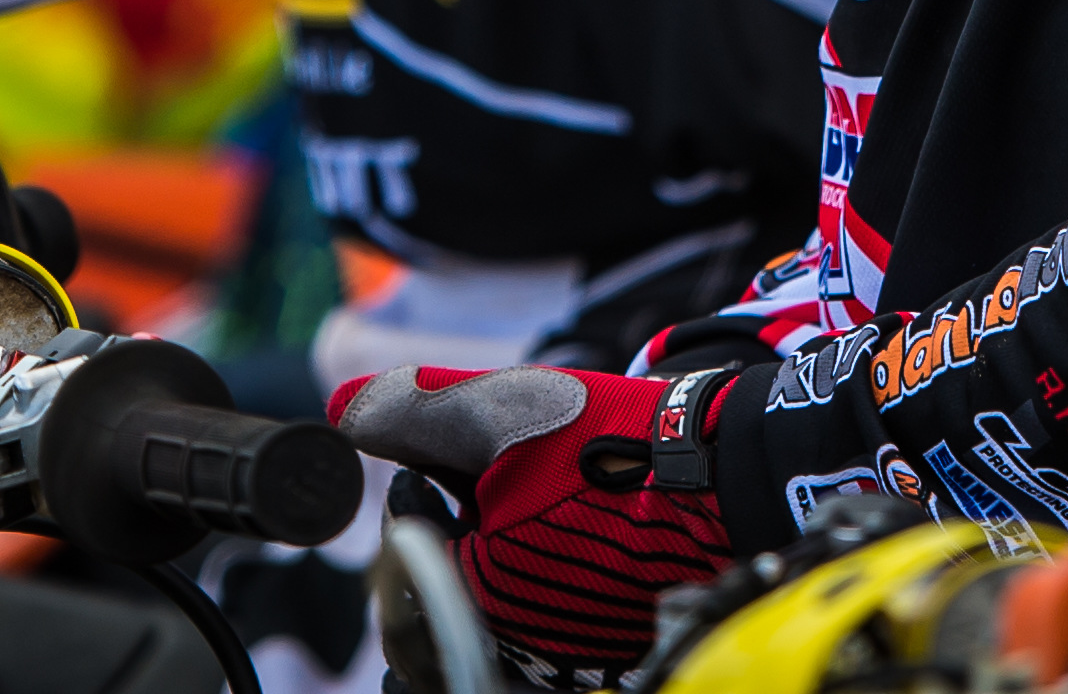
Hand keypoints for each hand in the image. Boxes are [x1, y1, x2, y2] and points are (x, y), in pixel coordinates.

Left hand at [338, 364, 733, 689]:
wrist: (729, 479)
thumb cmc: (613, 446)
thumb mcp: (497, 409)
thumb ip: (410, 412)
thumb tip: (338, 410)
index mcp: (479, 598)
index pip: (400, 572)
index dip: (409, 510)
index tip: (436, 470)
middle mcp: (519, 648)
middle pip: (442, 608)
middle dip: (446, 542)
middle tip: (472, 488)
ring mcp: (565, 658)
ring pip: (491, 621)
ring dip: (485, 568)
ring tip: (513, 512)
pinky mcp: (606, 650)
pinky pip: (541, 632)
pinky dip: (532, 590)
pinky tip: (552, 539)